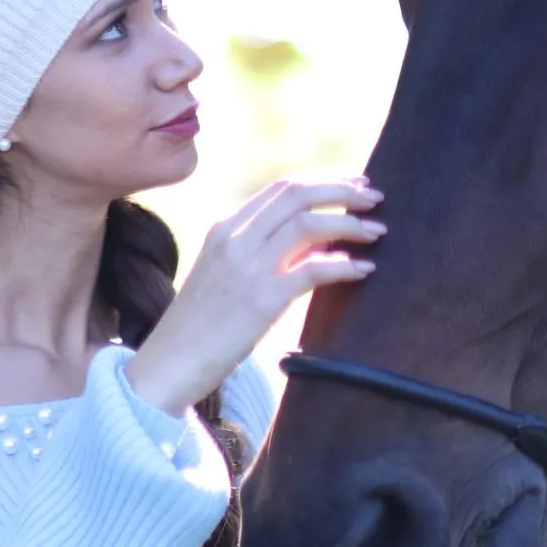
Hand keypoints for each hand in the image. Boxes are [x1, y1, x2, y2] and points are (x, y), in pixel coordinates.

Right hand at [125, 178, 382, 416]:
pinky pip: (313, 269)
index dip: (323, 182)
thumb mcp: (223, 276)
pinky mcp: (262, 299)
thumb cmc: (199, 329)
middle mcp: (235, 238)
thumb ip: (260, 254)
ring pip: (308, 223)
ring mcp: (248, 267)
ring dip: (350, 224)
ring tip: (377, 232)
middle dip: (342, 191)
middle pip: (298, 194)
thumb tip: (314, 245)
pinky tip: (364, 269)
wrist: (169, 364)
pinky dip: (344, 264)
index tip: (352, 187)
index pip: (281, 188)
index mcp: (225, 228)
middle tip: (374, 199)